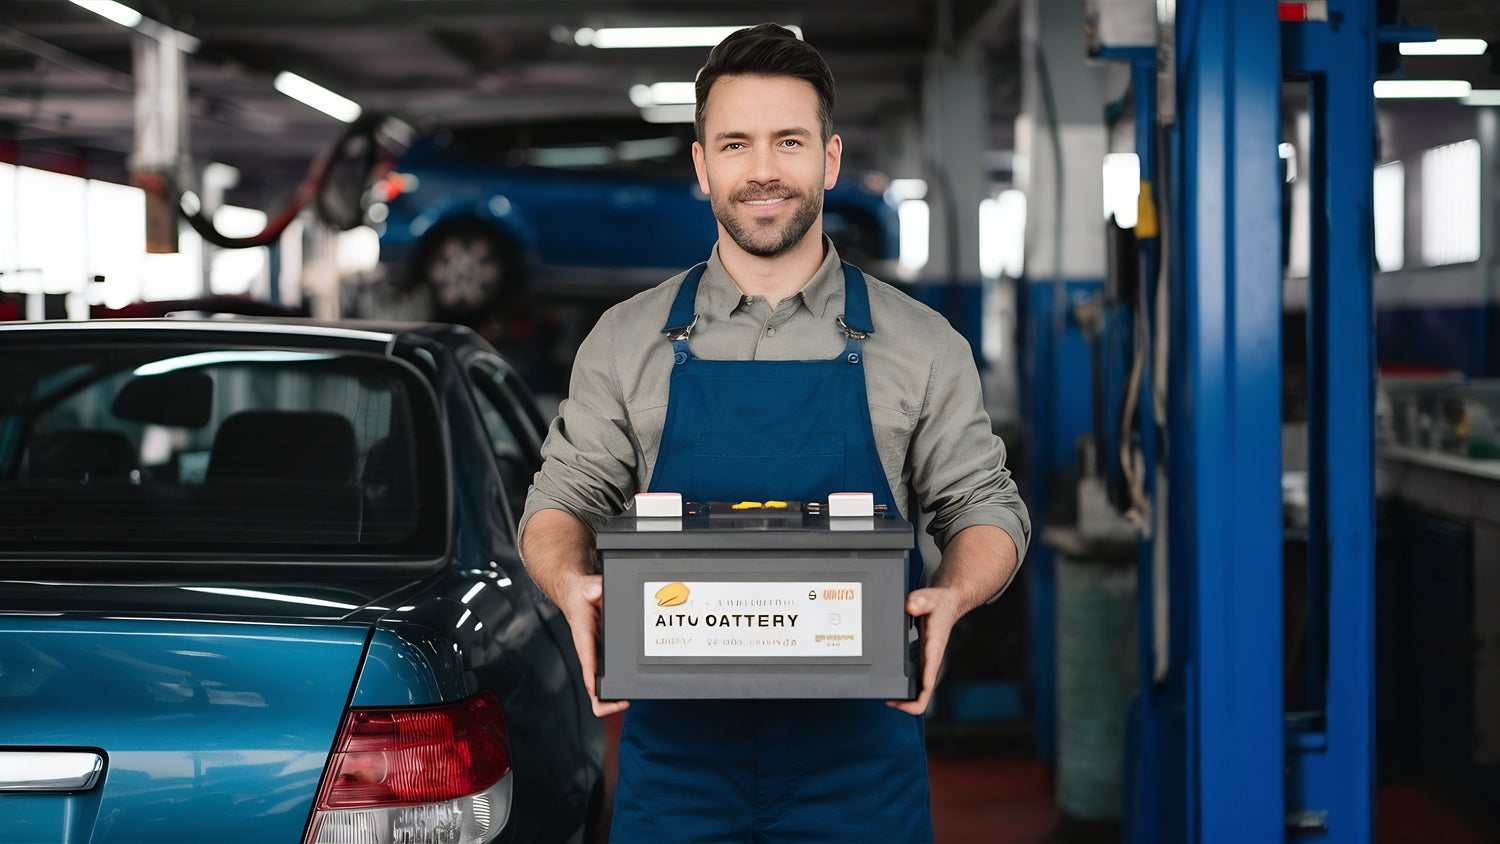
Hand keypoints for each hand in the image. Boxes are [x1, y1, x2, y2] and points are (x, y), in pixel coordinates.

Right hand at [558, 573, 628, 716]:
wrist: (577, 595)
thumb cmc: (581, 596)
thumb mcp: (589, 589)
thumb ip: (594, 589)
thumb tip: (597, 591)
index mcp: (584, 641)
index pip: (587, 667)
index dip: (595, 686)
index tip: (605, 696)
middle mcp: (589, 654)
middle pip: (592, 688)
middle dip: (607, 702)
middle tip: (625, 702)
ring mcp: (596, 658)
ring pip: (600, 688)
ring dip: (613, 698)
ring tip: (632, 698)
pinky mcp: (603, 656)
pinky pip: (608, 677)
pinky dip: (618, 687)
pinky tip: (631, 688)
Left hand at [887, 586, 962, 715]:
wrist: (948, 603)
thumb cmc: (938, 604)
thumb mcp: (929, 598)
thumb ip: (919, 601)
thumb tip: (909, 607)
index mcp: (932, 653)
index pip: (926, 687)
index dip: (911, 702)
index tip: (894, 702)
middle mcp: (929, 663)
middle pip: (921, 697)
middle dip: (904, 704)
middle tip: (885, 699)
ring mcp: (925, 663)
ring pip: (917, 691)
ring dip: (903, 697)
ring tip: (884, 692)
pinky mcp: (920, 659)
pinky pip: (914, 680)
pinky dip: (902, 684)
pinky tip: (888, 677)